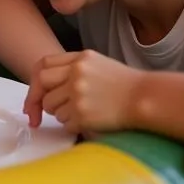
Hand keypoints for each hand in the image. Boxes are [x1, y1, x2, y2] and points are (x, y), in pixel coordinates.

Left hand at [22, 50, 142, 132]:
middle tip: (48, 110)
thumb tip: (46, 82)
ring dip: (60, 113)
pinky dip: (72, 125)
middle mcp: (76, 73)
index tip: (36, 95)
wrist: (147, 99)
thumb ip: (72, 67)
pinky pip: (64, 122)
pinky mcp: (82, 113)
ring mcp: (78, 93)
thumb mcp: (98, 64)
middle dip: (42, 98)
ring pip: (51, 106)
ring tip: (81, 113)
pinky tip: (88, 121)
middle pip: (42, 84)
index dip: (37, 81)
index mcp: (79, 58)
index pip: (43, 65)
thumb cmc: (124, 85)